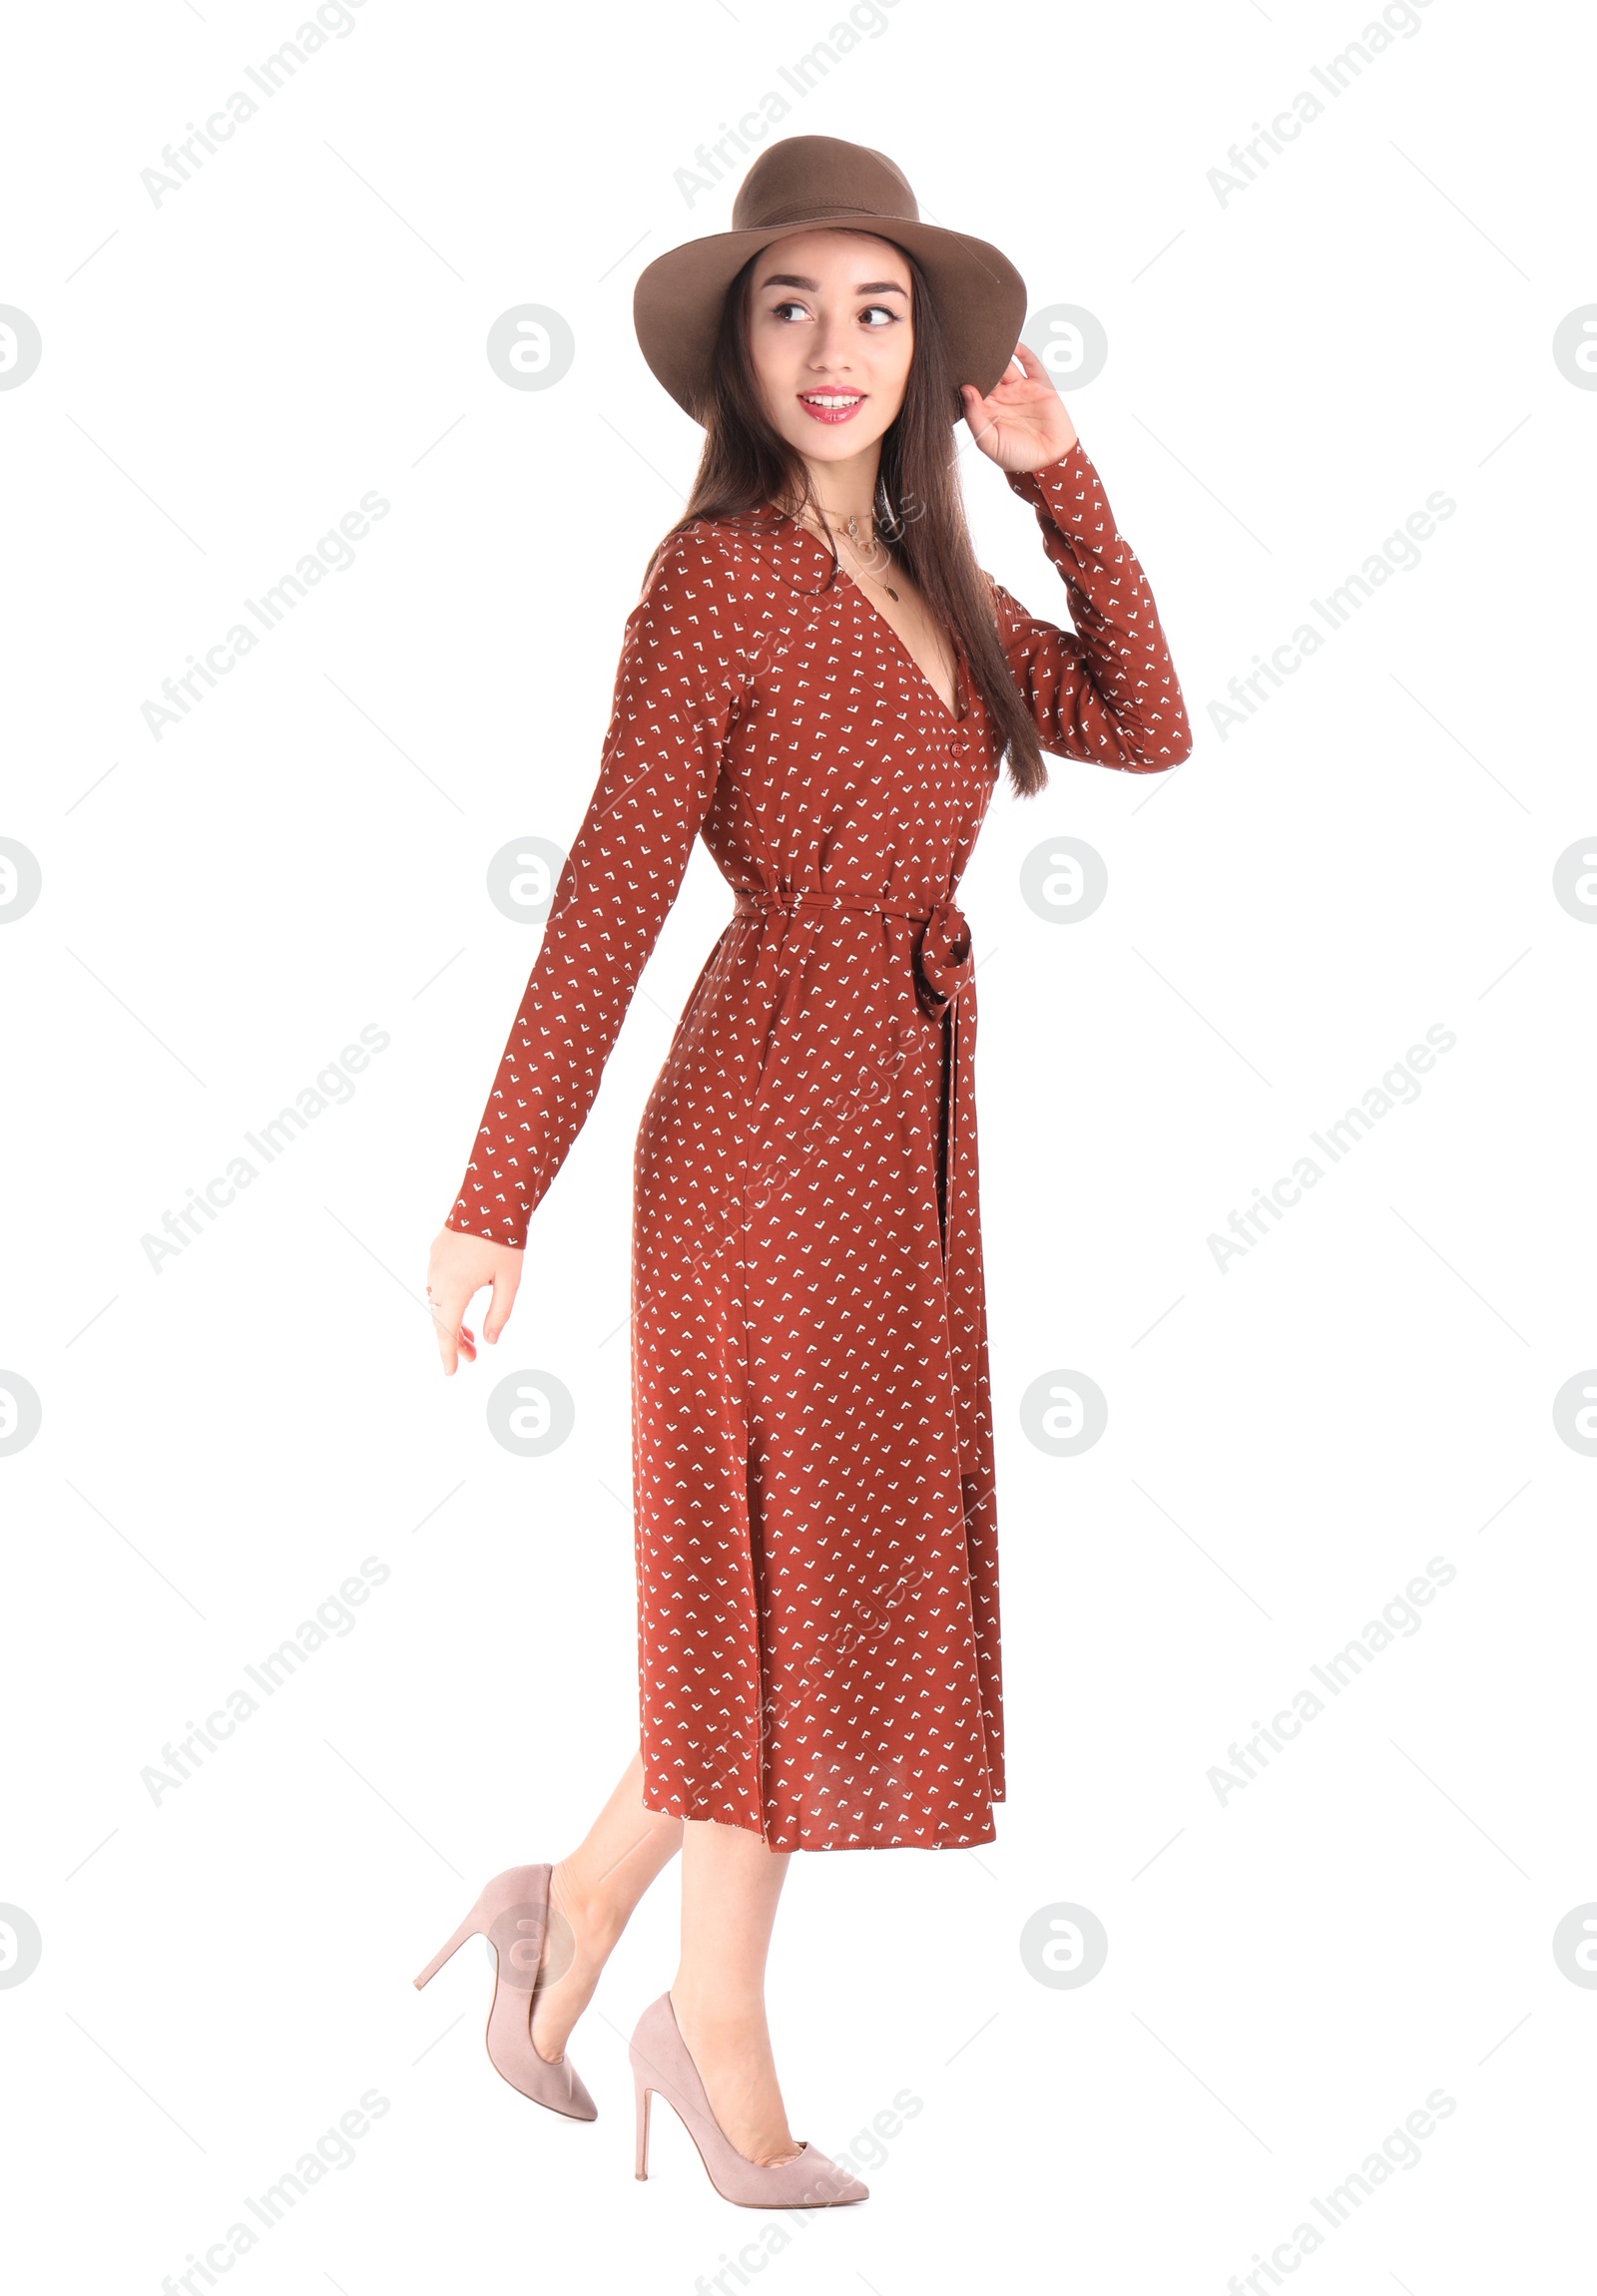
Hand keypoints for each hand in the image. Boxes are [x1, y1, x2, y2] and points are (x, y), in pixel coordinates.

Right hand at [426, 1225, 522, 1374]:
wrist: (490, 1197)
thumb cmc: (504, 1240)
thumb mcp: (509, 1281)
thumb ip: (499, 1313)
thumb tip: (490, 1340)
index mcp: (455, 1288)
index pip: (446, 1331)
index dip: (448, 1355)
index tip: (450, 1373)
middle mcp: (438, 1277)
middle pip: (440, 1320)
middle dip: (454, 1341)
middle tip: (473, 1358)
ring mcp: (434, 1264)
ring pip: (438, 1303)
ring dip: (452, 1321)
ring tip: (471, 1336)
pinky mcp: (436, 1252)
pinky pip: (437, 1285)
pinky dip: (448, 1301)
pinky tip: (463, 1304)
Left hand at [959, 339, 1078, 472]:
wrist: (1048, 464)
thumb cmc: (1015, 457)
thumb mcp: (988, 441)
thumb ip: (974, 416)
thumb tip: (965, 389)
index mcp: (987, 409)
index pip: (973, 387)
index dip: (964, 375)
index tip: (952, 362)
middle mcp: (1003, 397)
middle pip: (988, 372)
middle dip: (979, 360)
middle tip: (967, 345)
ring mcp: (1021, 389)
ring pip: (1007, 365)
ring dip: (999, 353)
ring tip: (988, 341)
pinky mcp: (1040, 385)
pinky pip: (1031, 363)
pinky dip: (1023, 352)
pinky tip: (1013, 344)